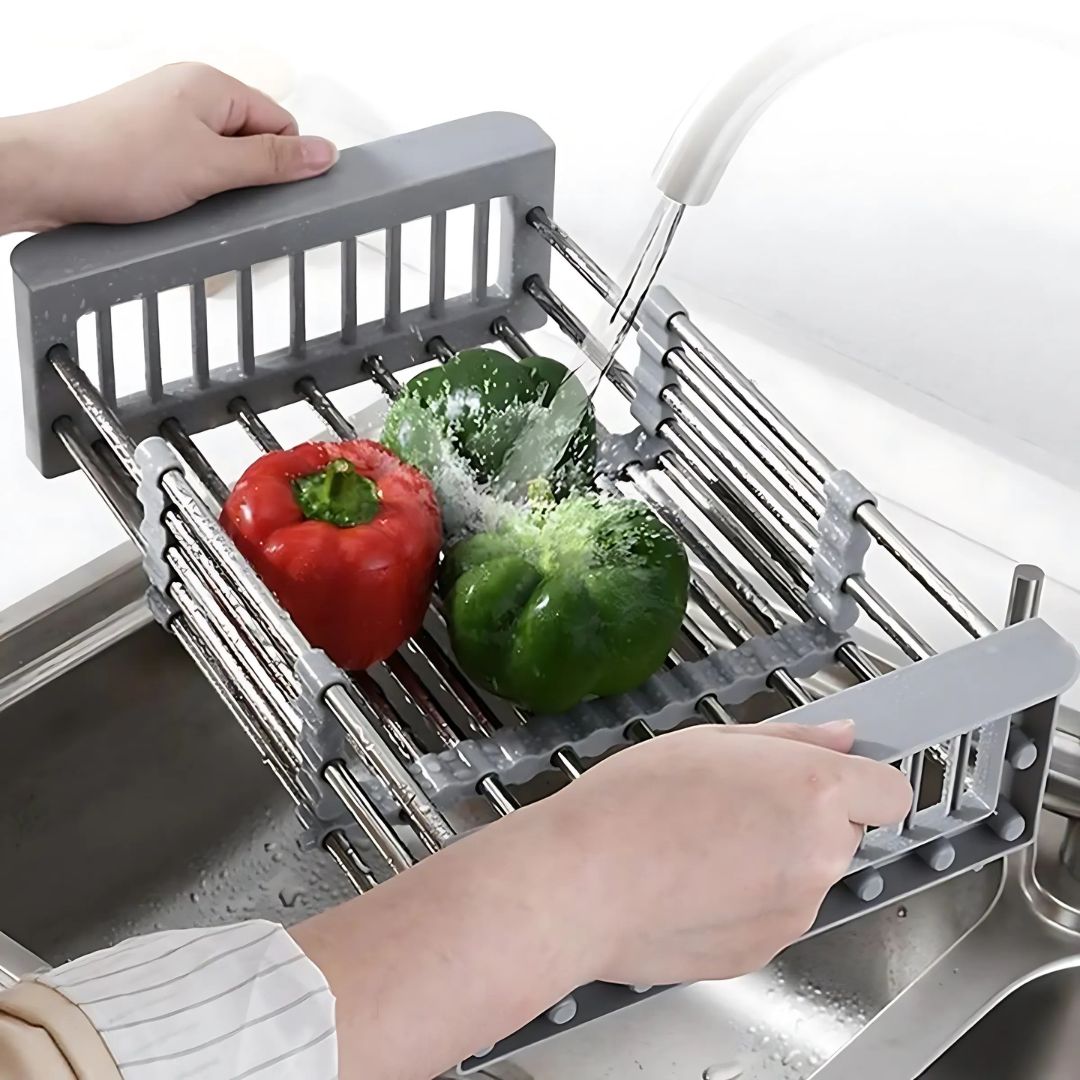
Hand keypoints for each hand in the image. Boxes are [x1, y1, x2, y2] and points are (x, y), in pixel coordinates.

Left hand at [0, 63, 337, 231]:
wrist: (46, 177)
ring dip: (219, 196)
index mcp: (211, 86)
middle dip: (250, 184)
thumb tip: (323, 153)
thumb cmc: (113, 159)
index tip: (276, 195)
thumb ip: (273, 162)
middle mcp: (190, 99)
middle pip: (253, 147)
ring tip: (192, 208)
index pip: (280, 124)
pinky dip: (194, 200)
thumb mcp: (212, 167)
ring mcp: (168, 125)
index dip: (284, 163)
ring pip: (223, 168)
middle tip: (227, 204)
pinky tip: (176, 212)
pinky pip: (194, 177)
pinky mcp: (150, 152)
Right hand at [292, 719, 911, 1079]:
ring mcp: (795, 912)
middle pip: (843, 834)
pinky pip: (773, 916)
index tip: (828, 781)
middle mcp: (819, 855)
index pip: (889, 792)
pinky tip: (690, 884)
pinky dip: (744, 902)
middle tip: (736, 806)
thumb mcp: (709, 740)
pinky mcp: (764, 953)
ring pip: (804, 876)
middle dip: (803, 820)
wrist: (582, 883)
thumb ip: (790, 737)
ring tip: (699, 846)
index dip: (859, 784)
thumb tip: (841, 738)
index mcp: (813, 791)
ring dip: (771, 862)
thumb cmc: (632, 803)